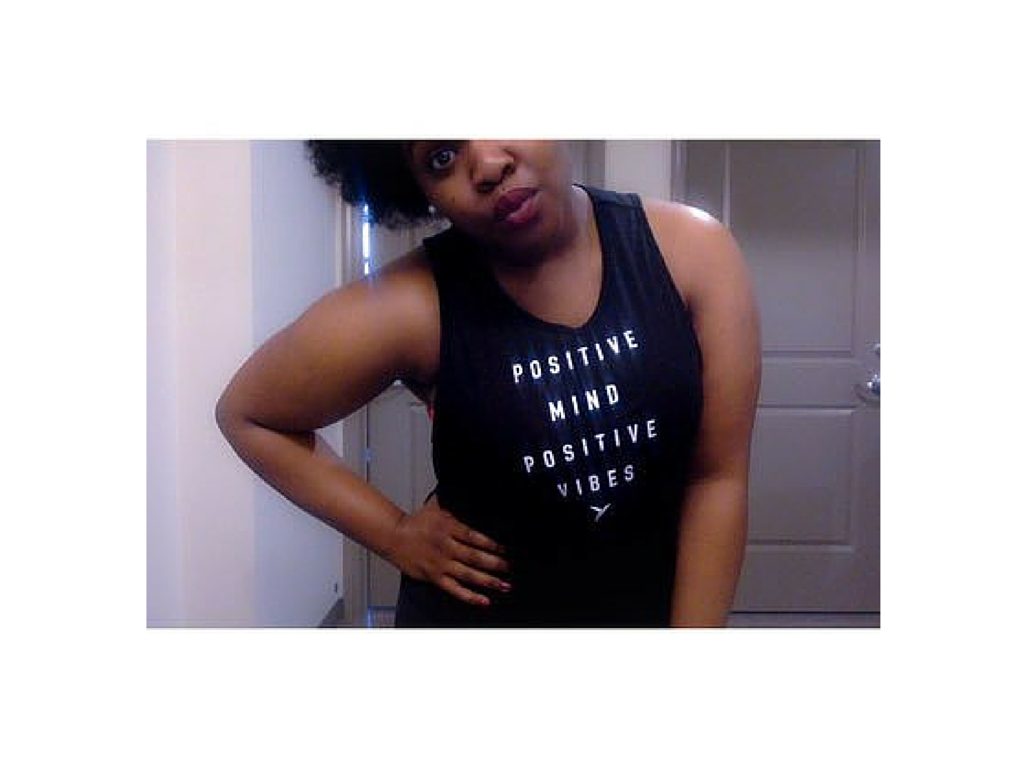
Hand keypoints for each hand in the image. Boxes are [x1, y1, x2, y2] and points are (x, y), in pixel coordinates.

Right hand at [386, 494, 511, 606]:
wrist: (393, 536)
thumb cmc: (416, 522)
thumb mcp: (437, 504)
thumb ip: (454, 498)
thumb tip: (470, 486)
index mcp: (448, 527)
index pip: (475, 537)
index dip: (493, 544)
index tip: (508, 549)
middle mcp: (446, 546)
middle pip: (475, 557)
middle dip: (496, 564)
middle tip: (511, 567)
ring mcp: (440, 563)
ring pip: (468, 575)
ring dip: (488, 581)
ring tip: (505, 585)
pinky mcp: (434, 577)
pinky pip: (454, 589)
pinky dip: (469, 596)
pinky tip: (483, 600)